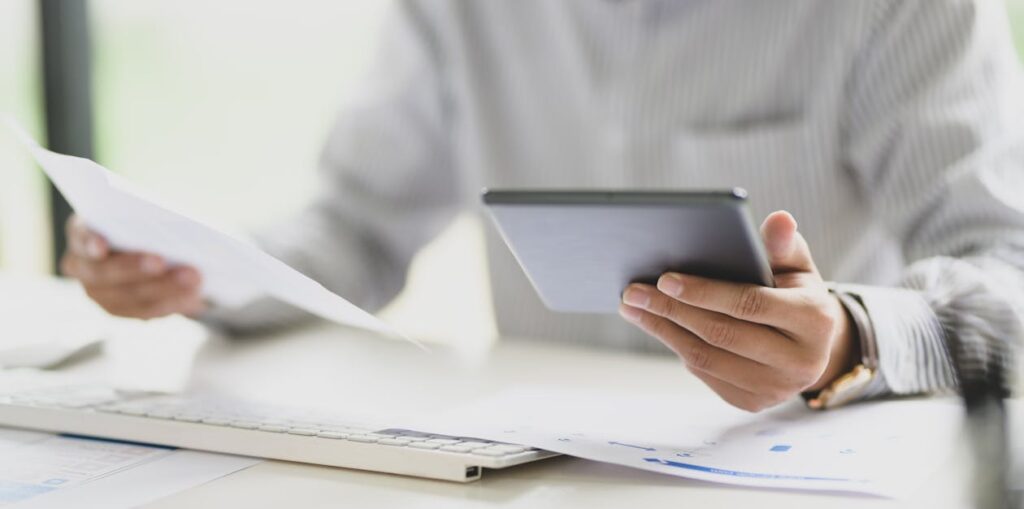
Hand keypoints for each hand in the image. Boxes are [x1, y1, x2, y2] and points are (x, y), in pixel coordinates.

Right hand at [61, 215, 205, 318]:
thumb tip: (173, 226)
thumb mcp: (141, 216)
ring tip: (193, 279)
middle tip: (162, 261)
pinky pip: (144, 310)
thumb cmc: (142, 225)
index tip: (101, 245)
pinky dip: (171, 302)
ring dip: (163, 288)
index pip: (79, 237)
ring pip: (128, 296)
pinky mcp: (119, 309)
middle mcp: (81, 266)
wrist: (145, 252)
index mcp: (81, 233)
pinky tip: (192, 296)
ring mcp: (98, 292)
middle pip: (103, 272)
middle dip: (134, 267)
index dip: (88, 242)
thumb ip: (146, 218)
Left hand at [619, 211, 858, 411]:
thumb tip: (779, 219)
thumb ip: (783, 243)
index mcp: (815, 320)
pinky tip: (656, 325)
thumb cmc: (795, 292)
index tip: (664, 278)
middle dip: (671, 309)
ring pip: (707, 358)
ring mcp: (777, 388)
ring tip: (634, 307)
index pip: (748, 303)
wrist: (813, 345)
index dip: (704, 292)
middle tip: (634, 291)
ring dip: (663, 330)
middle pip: (721, 333)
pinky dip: (677, 347)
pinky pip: (706, 374)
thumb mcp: (796, 265)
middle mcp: (800, 361)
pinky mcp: (755, 402)